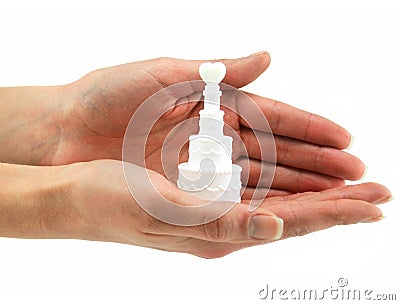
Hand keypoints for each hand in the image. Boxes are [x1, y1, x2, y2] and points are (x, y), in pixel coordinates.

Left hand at [51, 53, 363, 195]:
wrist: (66, 131)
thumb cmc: (107, 96)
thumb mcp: (161, 75)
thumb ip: (215, 72)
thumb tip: (267, 57)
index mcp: (214, 103)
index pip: (274, 118)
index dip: (311, 130)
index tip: (347, 142)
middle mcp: (215, 135)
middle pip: (278, 152)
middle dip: (319, 166)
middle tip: (360, 179)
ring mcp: (203, 163)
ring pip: (262, 178)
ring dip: (300, 188)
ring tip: (340, 198)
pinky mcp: (185, 187)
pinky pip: (233, 196)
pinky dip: (263, 203)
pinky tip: (289, 211)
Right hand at [58, 160, 388, 257]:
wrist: (80, 194)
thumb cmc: (113, 200)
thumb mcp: (165, 209)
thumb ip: (221, 221)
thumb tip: (276, 225)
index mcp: (218, 231)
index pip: (291, 222)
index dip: (335, 212)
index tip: (375, 204)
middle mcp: (222, 223)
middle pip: (294, 213)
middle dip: (338, 203)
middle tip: (380, 192)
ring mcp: (214, 208)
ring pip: (279, 199)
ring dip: (316, 192)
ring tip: (352, 186)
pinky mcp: (203, 192)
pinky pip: (254, 187)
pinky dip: (284, 182)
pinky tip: (299, 179)